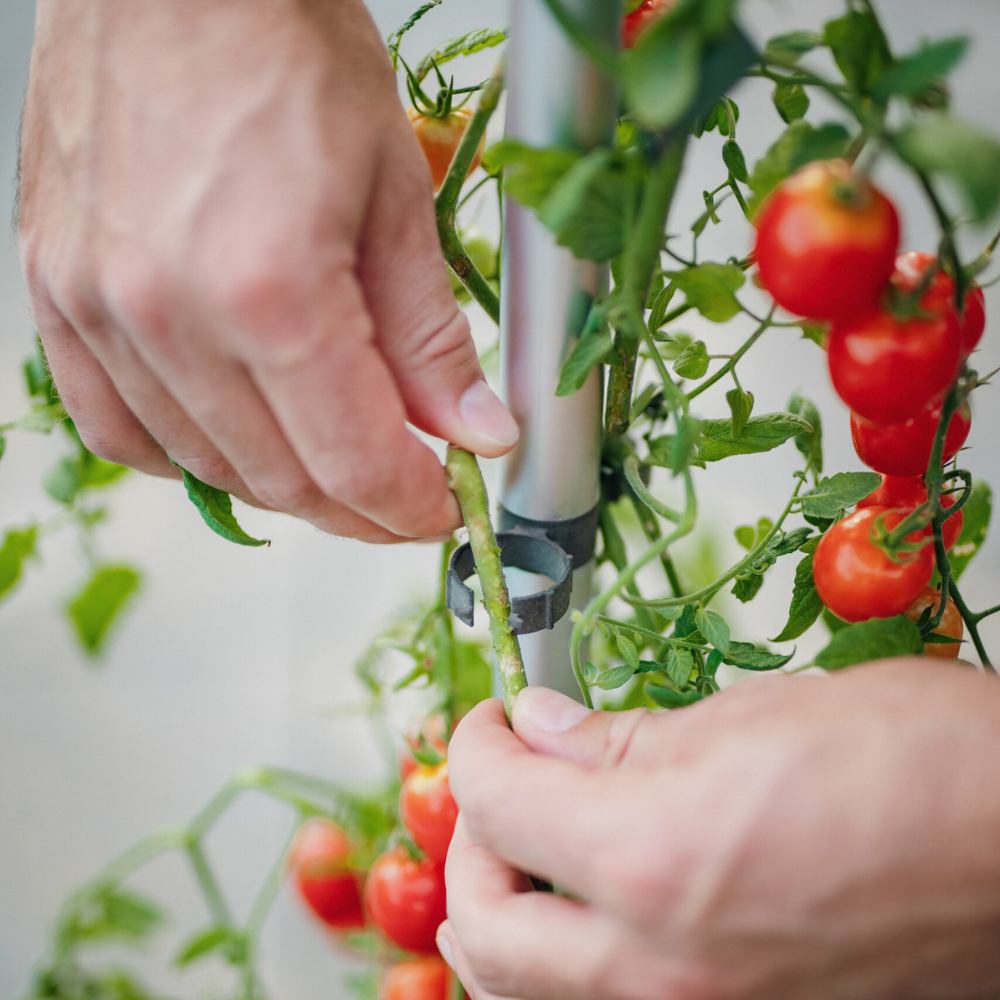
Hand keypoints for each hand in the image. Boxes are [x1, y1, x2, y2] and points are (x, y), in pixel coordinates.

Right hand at [18, 0, 516, 542]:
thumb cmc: (284, 47)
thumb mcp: (396, 194)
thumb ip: (430, 338)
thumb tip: (473, 430)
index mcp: (271, 289)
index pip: (354, 460)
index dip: (411, 506)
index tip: (444, 507)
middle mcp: (170, 314)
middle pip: (282, 480)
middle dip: (359, 507)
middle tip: (405, 491)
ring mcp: (100, 310)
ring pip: (206, 467)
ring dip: (285, 484)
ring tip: (336, 457)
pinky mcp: (60, 297)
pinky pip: (121, 430)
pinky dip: (192, 454)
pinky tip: (235, 435)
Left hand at [442, 662, 999, 999]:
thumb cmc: (920, 764)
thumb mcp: (749, 717)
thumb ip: (620, 739)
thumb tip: (542, 733)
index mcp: (653, 862)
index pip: (497, 804)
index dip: (476, 746)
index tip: (491, 721)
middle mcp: (661, 971)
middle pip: (485, 926)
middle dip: (471, 843)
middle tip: (499, 786)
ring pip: (527, 997)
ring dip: (501, 919)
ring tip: (522, 856)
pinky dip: (561, 968)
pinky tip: (587, 917)